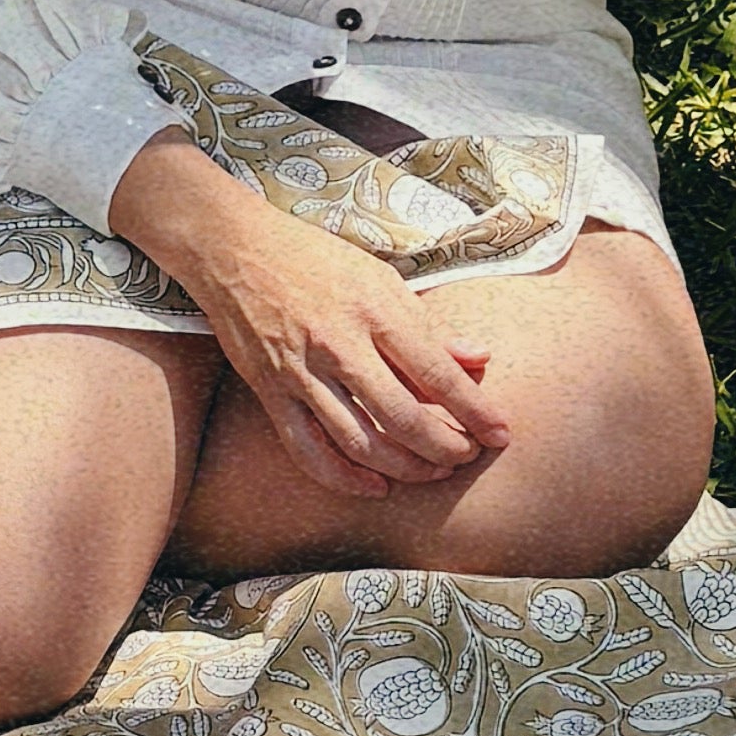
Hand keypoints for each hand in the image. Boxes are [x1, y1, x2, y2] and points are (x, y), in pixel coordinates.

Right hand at [110, 136, 513, 495]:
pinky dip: (343, 477)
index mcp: (374, 310)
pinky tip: (374, 486)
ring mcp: (302, 373)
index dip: (475, 410)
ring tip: (432, 471)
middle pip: (403, 417)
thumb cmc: (313, 258)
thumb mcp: (380, 277)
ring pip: (359, 442)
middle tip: (467, 456)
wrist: (235, 249)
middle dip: (444, 447)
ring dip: (403, 467)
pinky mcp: (271, 392)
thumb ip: (429, 324)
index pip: (437, 373)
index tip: (500, 433)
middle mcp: (339, 345)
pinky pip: (308, 450)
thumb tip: (479, 357)